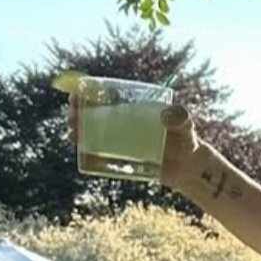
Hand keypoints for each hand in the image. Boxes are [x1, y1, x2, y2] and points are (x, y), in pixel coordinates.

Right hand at [64, 96, 200, 191]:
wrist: (189, 167)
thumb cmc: (187, 139)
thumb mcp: (185, 124)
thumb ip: (180, 117)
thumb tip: (166, 116)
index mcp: (134, 108)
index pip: (106, 96)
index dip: (88, 93)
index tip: (76, 94)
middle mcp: (124, 123)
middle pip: (95, 114)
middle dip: (78, 112)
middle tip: (72, 115)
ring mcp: (122, 142)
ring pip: (94, 134)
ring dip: (78, 131)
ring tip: (71, 132)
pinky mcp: (123, 160)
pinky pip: (101, 155)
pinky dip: (88, 152)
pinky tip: (79, 150)